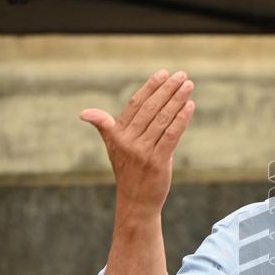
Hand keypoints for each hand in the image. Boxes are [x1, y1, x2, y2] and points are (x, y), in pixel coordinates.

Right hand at [80, 70, 194, 215]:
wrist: (136, 201)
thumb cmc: (128, 171)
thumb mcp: (113, 147)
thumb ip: (105, 126)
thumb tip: (84, 113)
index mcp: (118, 134)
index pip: (135, 104)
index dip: (150, 88)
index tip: (163, 73)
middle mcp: (128, 141)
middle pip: (150, 109)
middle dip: (167, 90)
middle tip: (182, 76)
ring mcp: (142, 151)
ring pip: (162, 120)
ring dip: (177, 101)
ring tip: (189, 87)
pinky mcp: (157, 161)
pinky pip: (171, 136)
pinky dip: (181, 120)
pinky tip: (190, 107)